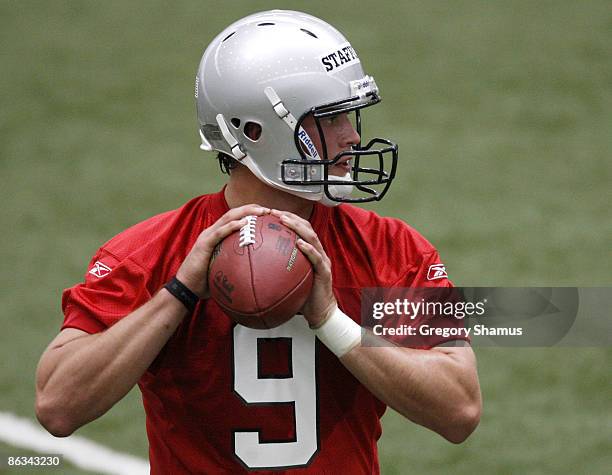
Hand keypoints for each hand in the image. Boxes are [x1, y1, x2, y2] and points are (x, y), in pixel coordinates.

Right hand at [176, 204, 269, 297]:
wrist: (186, 288)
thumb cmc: (205, 282)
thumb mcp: (224, 270)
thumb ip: (237, 266)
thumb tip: (256, 273)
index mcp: (217, 236)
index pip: (235, 219)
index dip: (250, 214)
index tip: (267, 215)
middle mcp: (212, 232)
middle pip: (233, 214)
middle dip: (251, 208)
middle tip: (268, 210)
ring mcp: (207, 236)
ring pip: (228, 218)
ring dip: (245, 212)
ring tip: (260, 211)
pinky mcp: (204, 244)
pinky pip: (220, 232)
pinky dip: (232, 226)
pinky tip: (244, 223)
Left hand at [270, 209, 336, 327]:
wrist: (320, 313)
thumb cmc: (302, 297)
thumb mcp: (285, 280)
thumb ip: (273, 271)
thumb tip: (248, 268)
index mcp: (308, 251)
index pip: (298, 228)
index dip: (285, 218)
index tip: (268, 213)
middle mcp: (317, 252)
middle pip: (305, 227)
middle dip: (290, 217)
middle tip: (273, 212)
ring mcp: (322, 260)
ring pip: (312, 238)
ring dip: (298, 227)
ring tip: (285, 221)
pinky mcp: (325, 272)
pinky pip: (317, 258)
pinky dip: (309, 249)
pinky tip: (299, 244)